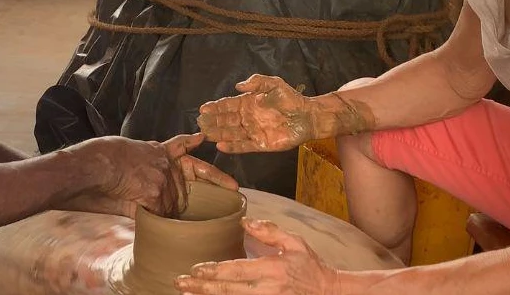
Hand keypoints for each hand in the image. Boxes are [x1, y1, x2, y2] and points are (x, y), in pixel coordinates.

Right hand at [65, 133, 236, 218]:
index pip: (181, 146)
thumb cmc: (96, 161)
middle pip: (186, 186)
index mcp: (155, 151)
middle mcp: (164, 162)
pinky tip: (138, 211)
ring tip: (137, 203)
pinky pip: (159, 215)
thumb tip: (144, 189)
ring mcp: (163, 178)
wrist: (89, 167)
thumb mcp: (122, 157)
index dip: (193, 143)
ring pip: (172, 205)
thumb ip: (140, 169)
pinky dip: (149, 217)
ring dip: (160, 211)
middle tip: (222, 192)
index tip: (204, 138)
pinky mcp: (157, 193)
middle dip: (190, 196)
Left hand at [175, 218, 342, 294]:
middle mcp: (267, 289)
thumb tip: (246, 221)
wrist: (330, 294)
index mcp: (272, 268)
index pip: (236, 269)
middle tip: (179, 283)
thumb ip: (270, 232)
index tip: (194, 268)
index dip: (213, 270)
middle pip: (227, 289)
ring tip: (187, 294)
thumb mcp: (295, 243)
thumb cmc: (311, 268)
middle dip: (201, 287)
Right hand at [197, 75, 320, 153]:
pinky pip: (243, 146)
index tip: (202, 108)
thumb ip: (257, 83)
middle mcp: (247, 118)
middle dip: (212, 121)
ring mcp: (252, 132)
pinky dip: (232, 147)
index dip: (215, 107)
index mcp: (248, 103)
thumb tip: (237, 86)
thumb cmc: (291, 99)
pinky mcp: (260, 144)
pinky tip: (220, 146)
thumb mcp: (274, 84)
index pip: (228, 105)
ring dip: (218, 134)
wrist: (307, 116)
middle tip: (199, 123)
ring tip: (205, 134)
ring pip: (231, 134)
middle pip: (226, 120)